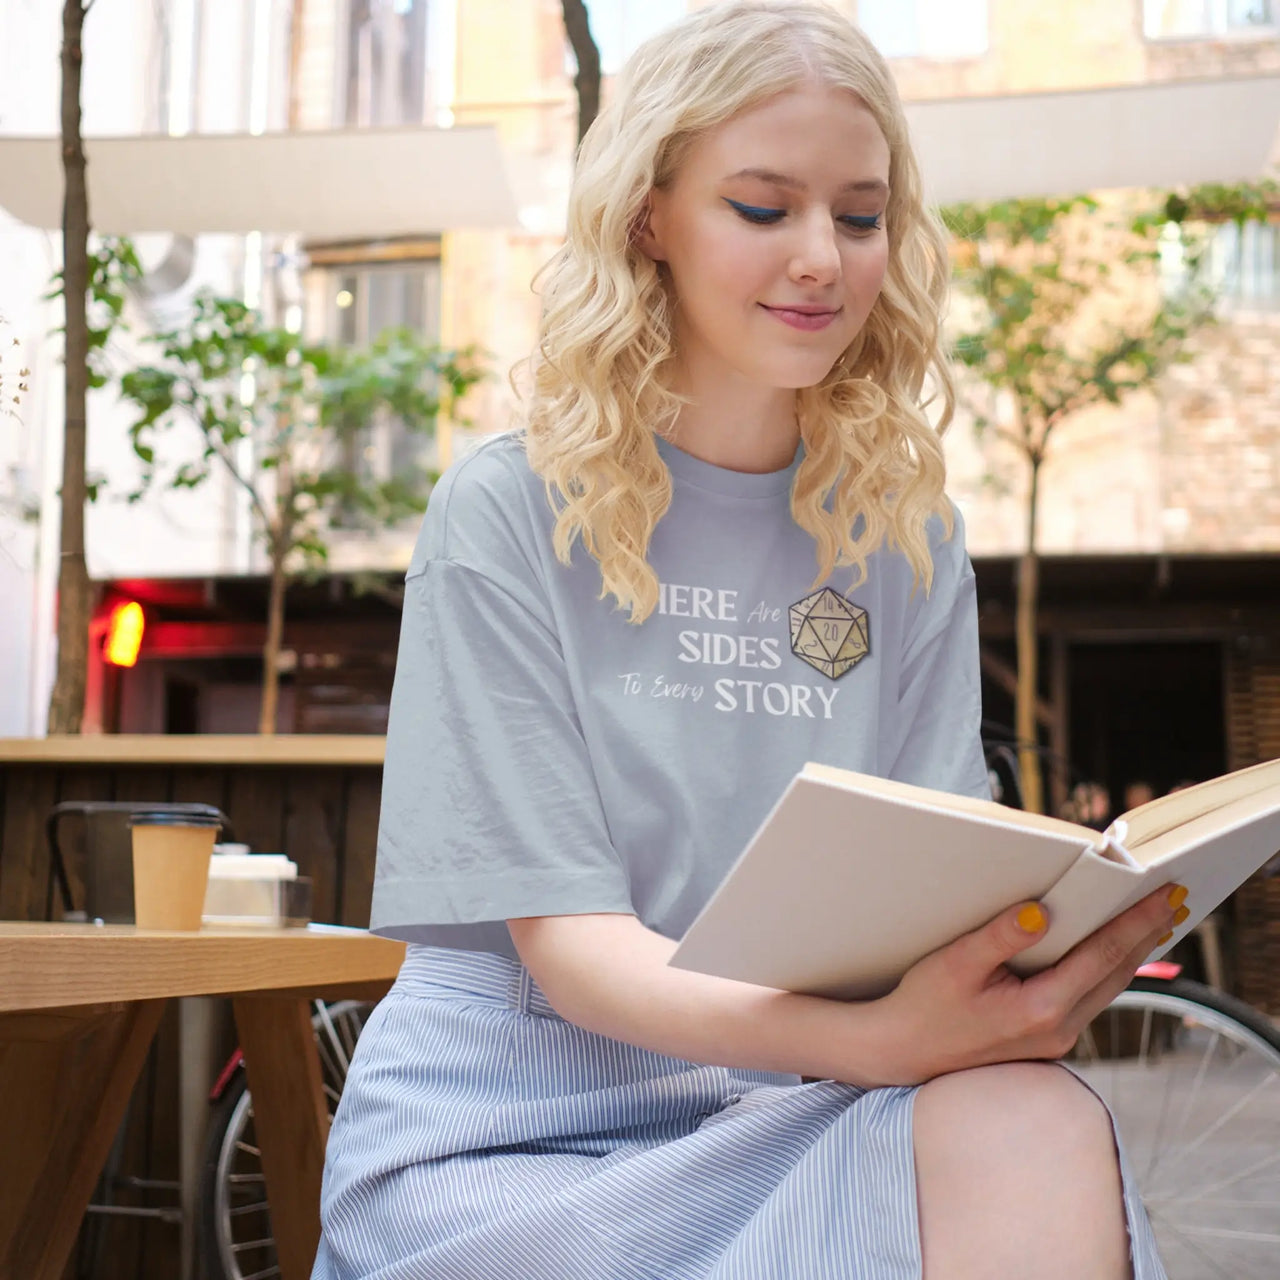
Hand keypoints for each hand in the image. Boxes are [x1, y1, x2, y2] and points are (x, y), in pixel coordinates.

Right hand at [865, 883, 1184, 1085]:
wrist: (903, 1051)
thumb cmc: (924, 1004)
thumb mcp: (955, 963)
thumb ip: (1000, 937)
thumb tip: (1041, 911)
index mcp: (1041, 1009)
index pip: (1102, 954)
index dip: (1137, 922)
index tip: (1165, 896)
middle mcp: (1059, 1029)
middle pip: (1116, 973)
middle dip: (1145, 935)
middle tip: (1173, 900)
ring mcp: (1056, 1039)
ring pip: (1107, 988)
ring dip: (1130, 953)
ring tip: (1153, 922)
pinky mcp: (1047, 1039)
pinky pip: (1089, 998)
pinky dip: (1106, 969)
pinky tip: (1109, 953)